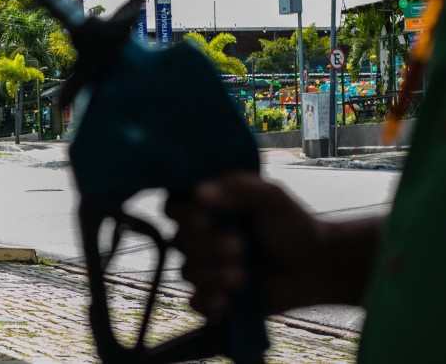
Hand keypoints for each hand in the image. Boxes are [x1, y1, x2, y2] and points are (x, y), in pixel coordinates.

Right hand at [167, 173, 379, 316]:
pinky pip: (195, 302)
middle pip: (179, 241)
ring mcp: (206, 266)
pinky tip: (229, 299)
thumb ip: (239, 188)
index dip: (183, 215)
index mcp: (208, 206)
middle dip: (208, 247)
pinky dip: (209, 302)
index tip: (207, 219)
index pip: (174, 207)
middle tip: (239, 247)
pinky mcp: (215, 295)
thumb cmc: (292, 226)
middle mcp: (200, 236)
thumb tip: (199, 192)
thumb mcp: (272, 198)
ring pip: (186, 272)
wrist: (316, 267)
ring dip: (214, 275)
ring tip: (243, 276)